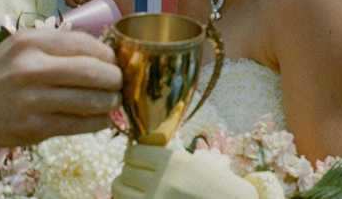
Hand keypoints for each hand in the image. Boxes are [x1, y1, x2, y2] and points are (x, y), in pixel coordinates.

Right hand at [0, 29, 121, 146]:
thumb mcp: (23, 44)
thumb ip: (59, 44)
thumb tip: (105, 53)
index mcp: (32, 41)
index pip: (86, 44)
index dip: (108, 54)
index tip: (114, 61)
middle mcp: (32, 68)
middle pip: (94, 72)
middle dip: (115, 78)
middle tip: (118, 82)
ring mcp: (33, 100)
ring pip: (92, 100)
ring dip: (110, 102)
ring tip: (111, 100)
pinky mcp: (34, 128)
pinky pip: (80, 124)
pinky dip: (98, 122)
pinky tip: (100, 118)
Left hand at [112, 144, 258, 198]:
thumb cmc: (222, 186)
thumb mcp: (203, 163)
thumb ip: (176, 156)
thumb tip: (153, 147)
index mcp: (172, 162)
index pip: (134, 153)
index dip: (133, 155)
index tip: (137, 158)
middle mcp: (160, 182)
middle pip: (125, 172)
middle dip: (129, 172)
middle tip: (136, 175)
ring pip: (120, 191)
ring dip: (124, 189)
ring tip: (134, 189)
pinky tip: (140, 198)